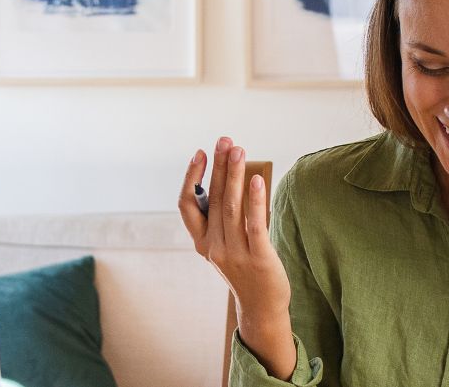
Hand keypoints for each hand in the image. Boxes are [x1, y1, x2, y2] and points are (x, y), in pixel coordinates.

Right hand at [177, 137, 290, 315]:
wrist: (261, 307)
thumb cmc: (245, 270)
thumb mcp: (224, 246)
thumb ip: (220, 220)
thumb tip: (224, 180)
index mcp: (202, 242)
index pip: (187, 205)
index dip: (192, 177)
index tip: (201, 153)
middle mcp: (214, 246)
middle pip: (212, 199)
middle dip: (218, 166)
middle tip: (225, 140)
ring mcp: (235, 253)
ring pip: (231, 207)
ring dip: (233, 175)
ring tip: (239, 150)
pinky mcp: (258, 258)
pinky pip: (254, 224)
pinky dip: (254, 200)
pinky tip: (257, 179)